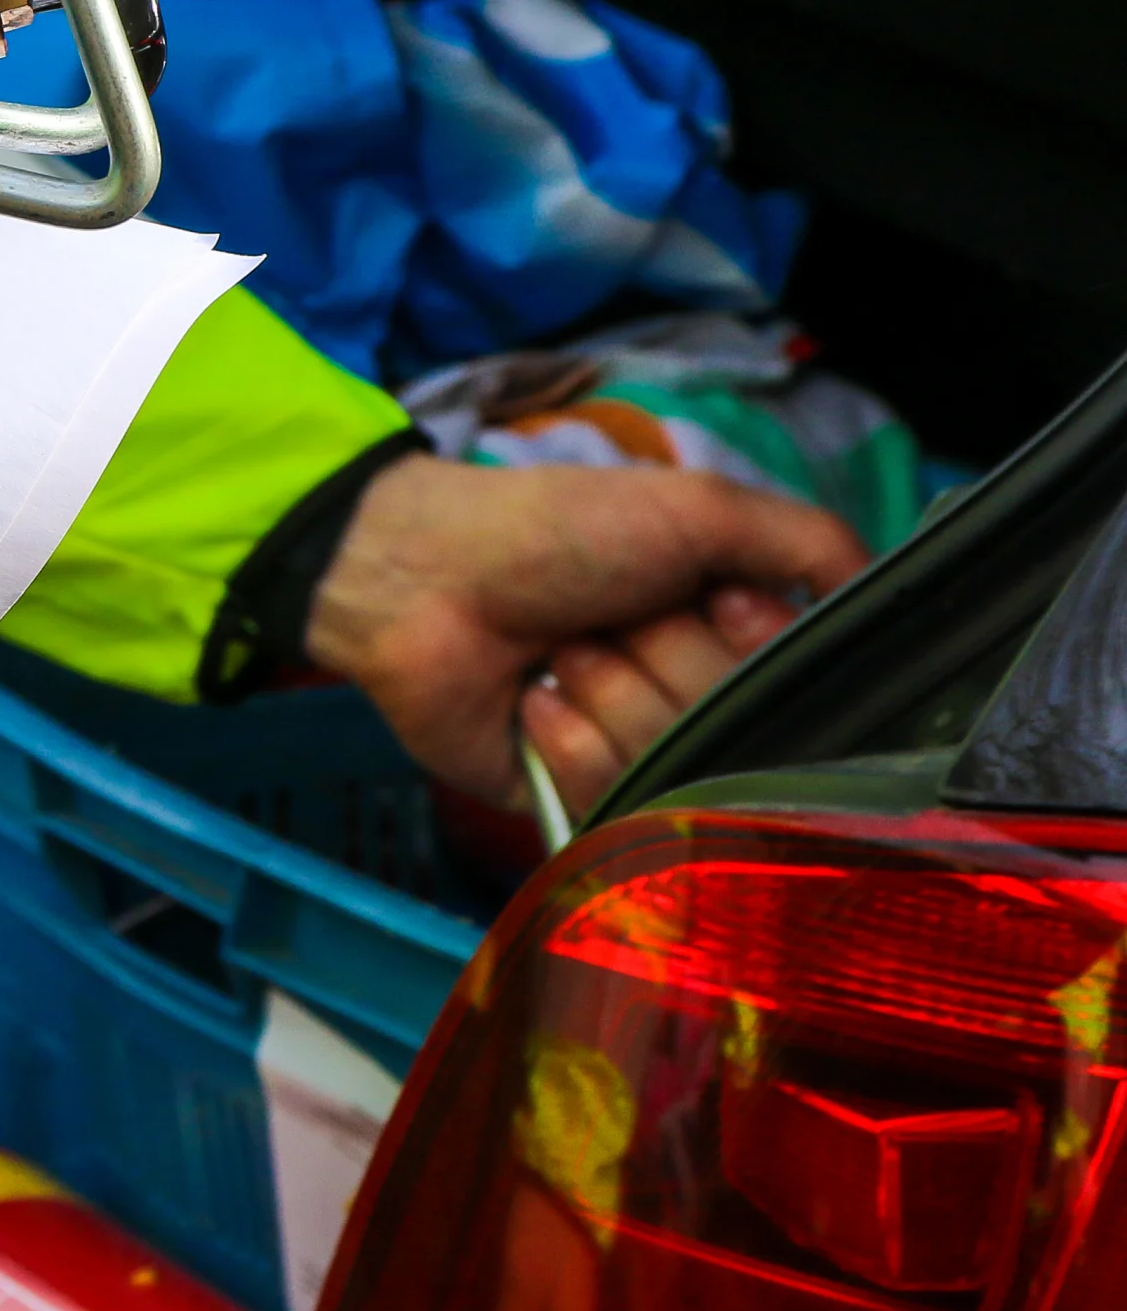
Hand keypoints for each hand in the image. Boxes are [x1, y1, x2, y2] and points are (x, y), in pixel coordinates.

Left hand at [303, 455, 866, 820]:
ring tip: (559, 649)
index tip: (711, 598)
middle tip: (608, 615)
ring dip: (608, 691)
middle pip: (737, 728)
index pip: (800, 684)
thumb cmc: (556, 528)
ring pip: (674, 766)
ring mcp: (633, 755)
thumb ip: (811, 545)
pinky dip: (566, 739)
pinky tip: (532, 699)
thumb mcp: (701, 507)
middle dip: (667, 657)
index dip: (751, 641)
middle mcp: (692, 701)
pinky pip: (610, 804)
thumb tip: (886, 597)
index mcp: (731, 637)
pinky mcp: (571, 802)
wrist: (425, 573)